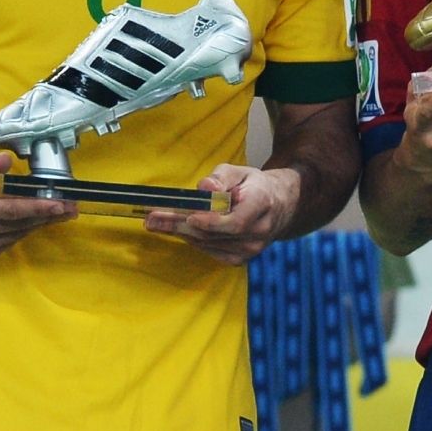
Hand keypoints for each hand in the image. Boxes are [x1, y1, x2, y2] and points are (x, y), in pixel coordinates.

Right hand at [0, 147, 75, 262]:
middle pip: (16, 225)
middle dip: (46, 216)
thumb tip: (7, 161)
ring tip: (58, 213)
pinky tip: (31, 220)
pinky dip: (20, 232)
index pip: (9, 210)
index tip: (60, 205)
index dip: (37, 208)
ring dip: (37, 224)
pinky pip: (5, 244)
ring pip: (13, 236)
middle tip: (70, 208)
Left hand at [144, 164, 299, 263]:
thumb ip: (221, 177)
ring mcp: (251, 249)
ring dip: (180, 231)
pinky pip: (209, 250)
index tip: (190, 216)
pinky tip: (178, 228)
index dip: (212, 222)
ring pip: (208, 243)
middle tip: (152, 218)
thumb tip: (204, 188)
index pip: (236, 221)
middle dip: (180, 225)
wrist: (278, 207)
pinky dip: (192, 239)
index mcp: (262, 204)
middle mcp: (259, 231)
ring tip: (156, 221)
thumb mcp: (240, 171)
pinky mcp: (240, 258)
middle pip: (214, 234)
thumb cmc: (254, 185)